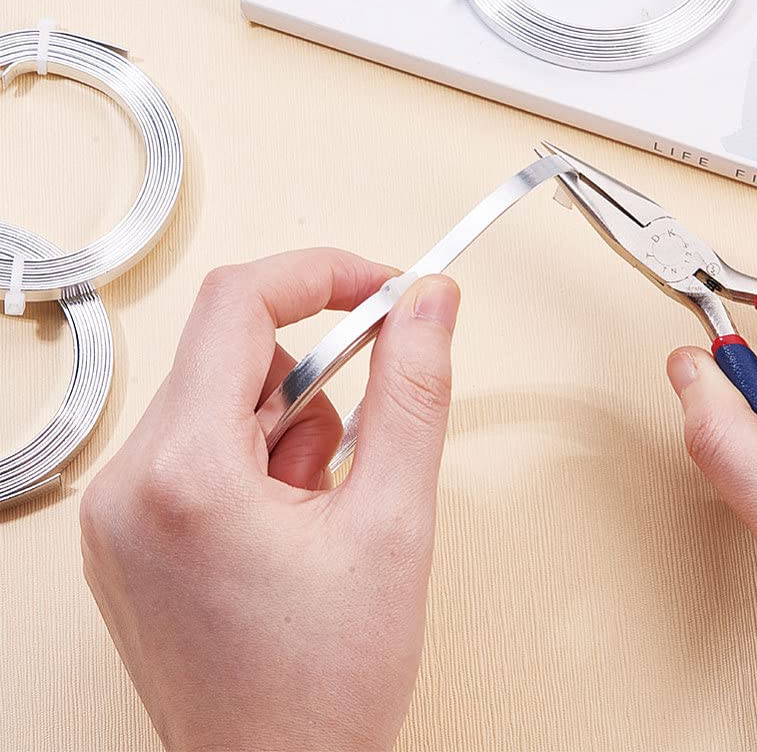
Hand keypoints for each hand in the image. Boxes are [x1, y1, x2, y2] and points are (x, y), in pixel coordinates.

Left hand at [80, 249, 460, 751]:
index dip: (323, 275)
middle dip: (314, 379)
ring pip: (220, 397)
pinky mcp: (129, 531)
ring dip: (289, 427)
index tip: (381, 287)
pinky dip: (258, 459)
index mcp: (184, 473)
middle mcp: (129, 485)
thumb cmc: (322, 688)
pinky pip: (200, 443)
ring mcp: (120, 512)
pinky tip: (288, 524)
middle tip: (359, 441)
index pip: (239, 302)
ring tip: (320, 509)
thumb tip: (428, 306)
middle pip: (230, 351)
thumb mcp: (395, 523)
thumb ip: (414, 393)